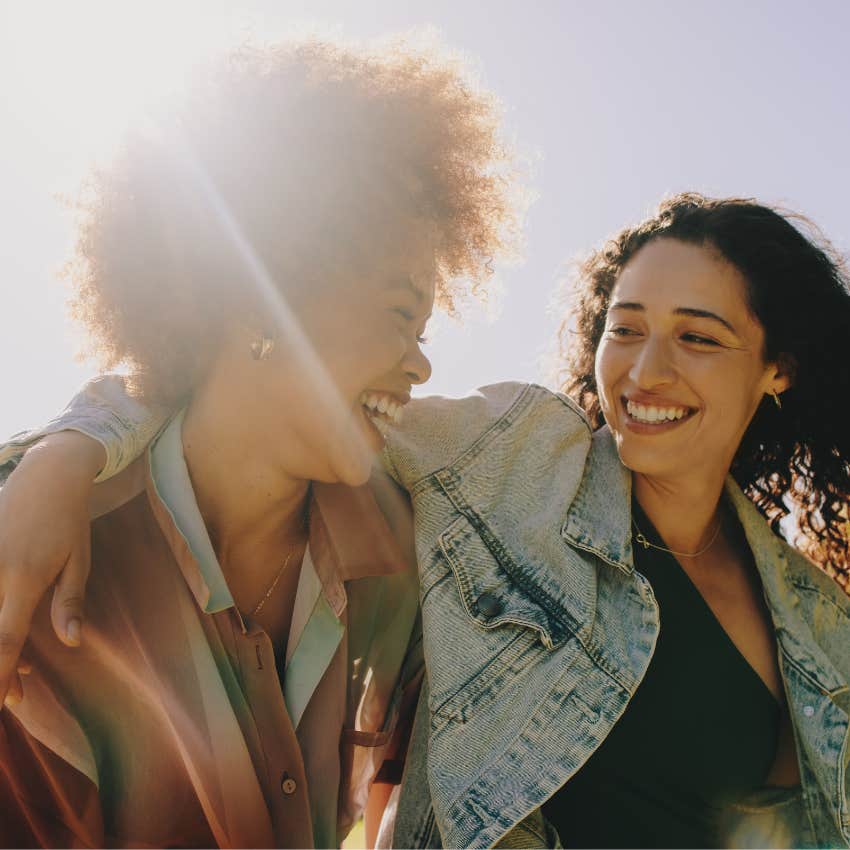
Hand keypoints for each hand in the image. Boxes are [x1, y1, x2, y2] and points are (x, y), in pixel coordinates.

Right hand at [0, 431, 103, 706]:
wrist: (46, 476)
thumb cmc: (68, 520)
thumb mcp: (78, 560)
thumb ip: (70, 602)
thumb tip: (72, 642)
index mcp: (25, 577)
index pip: (7, 638)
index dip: (3, 674)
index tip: (8, 701)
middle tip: (14, 694)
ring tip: (18, 666)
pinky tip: (6, 631)